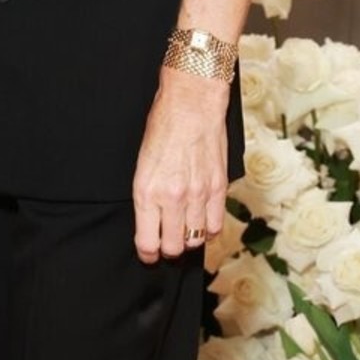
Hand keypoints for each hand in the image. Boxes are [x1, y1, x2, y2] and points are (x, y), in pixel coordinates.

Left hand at [132, 67, 228, 263]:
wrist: (191, 105)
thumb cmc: (162, 127)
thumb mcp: (142, 162)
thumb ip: (148, 194)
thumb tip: (152, 220)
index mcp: (147, 191)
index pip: (147, 241)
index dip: (147, 254)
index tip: (148, 254)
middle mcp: (172, 198)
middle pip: (172, 247)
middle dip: (167, 250)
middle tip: (166, 243)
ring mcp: (198, 195)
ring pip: (194, 240)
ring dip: (188, 240)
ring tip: (183, 232)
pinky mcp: (218, 189)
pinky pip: (215, 226)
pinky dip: (208, 230)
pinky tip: (202, 223)